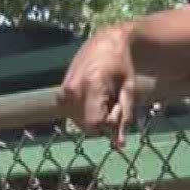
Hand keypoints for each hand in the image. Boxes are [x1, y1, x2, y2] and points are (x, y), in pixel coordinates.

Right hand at [57, 24, 137, 147]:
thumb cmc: (122, 65)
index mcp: (91, 85)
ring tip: (103, 97)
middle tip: (113, 100)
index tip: (119, 105)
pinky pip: (73, 116)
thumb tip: (119, 146)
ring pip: (80, 123)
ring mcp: (64, 92)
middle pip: (87, 126)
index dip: (110, 121)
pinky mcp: (60, 94)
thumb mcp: (129, 90)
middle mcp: (73, 89)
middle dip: (103, 121)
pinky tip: (93, 97)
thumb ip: (124, 118)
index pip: (95, 124)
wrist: (106, 43)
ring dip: (94, 117)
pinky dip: (84, 113)